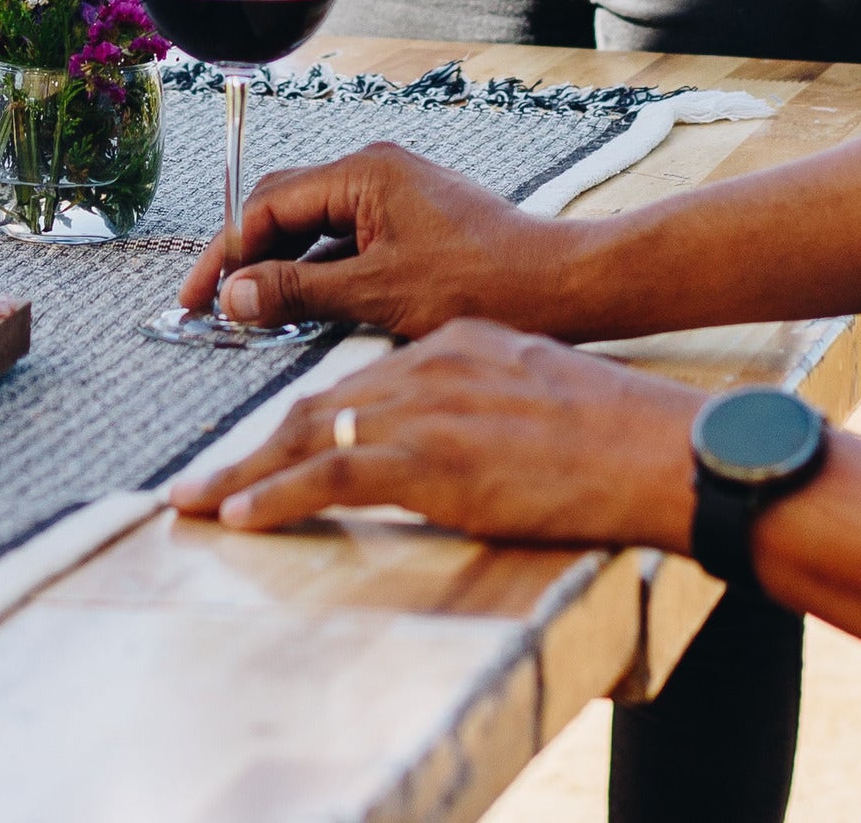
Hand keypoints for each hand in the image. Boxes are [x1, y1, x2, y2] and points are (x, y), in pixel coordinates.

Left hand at [171, 320, 699, 547]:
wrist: (662, 449)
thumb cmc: (624, 435)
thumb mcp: (542, 395)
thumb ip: (488, 405)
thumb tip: (464, 441)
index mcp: (458, 344)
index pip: (362, 381)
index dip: (308, 419)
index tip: (271, 449)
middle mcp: (431, 364)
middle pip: (320, 401)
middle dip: (256, 443)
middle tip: (205, 479)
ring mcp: (427, 411)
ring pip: (308, 434)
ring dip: (244, 474)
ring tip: (197, 503)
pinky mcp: (430, 460)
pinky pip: (328, 475)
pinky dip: (274, 496)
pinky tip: (239, 516)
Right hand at [181, 141, 589, 337]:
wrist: (563, 285)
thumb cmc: (483, 283)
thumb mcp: (379, 294)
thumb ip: (300, 292)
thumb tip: (234, 296)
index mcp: (363, 173)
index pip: (267, 205)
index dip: (224, 255)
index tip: (196, 300)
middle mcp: (374, 172)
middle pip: (284, 209)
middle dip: (244, 258)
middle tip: (209, 308)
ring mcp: (394, 196)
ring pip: (314, 229)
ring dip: (280, 268)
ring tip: (248, 316)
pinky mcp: (410, 223)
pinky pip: (346, 242)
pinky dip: (318, 274)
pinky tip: (301, 313)